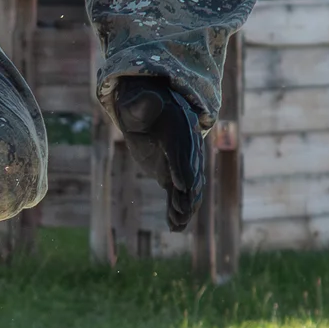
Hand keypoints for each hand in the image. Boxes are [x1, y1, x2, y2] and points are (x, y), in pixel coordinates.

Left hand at [113, 78, 206, 232]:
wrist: (152, 112)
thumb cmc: (141, 105)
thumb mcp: (137, 103)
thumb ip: (141, 103)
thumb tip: (146, 99)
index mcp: (178, 132)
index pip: (181, 153)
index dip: (181, 170)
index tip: (180, 186)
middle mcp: (186, 151)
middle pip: (191, 174)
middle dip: (188, 194)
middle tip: (182, 211)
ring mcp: (181, 165)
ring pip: (189, 189)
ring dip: (185, 207)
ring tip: (178, 224)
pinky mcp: (172, 176)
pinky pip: (179, 195)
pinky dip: (178, 211)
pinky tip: (175, 227)